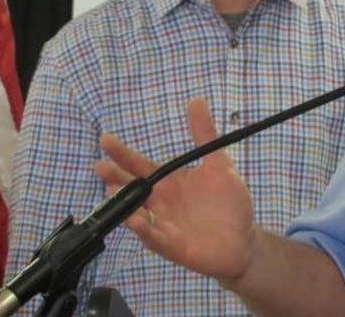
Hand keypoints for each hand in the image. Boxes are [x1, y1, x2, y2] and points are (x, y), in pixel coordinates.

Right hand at [95, 98, 256, 283]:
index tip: (105, 139)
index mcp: (169, 182)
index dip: (123, 153)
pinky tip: (136, 221)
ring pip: (136, 213)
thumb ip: (205, 135)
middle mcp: (160, 202)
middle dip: (115, 177)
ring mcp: (163, 224)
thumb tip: (196, 100)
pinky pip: (154, 238)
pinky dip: (144, 230)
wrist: (244, 240)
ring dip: (123, 205)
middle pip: (132, 188)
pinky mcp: (172, 245)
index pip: (140, 165)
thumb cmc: (228, 203)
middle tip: (100, 165)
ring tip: (110, 192)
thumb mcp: (219, 165)